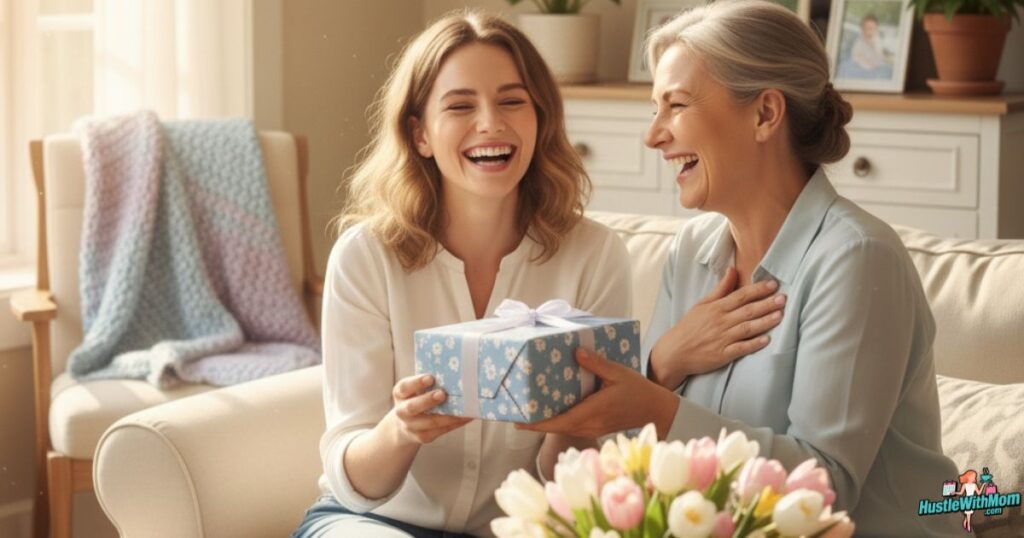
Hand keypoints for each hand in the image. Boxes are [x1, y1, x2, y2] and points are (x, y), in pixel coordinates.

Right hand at [385, 374, 471, 446]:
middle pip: (413, 407)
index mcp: (400, 394)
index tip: (430, 378)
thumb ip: (427, 382)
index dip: (417, 382)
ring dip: (448, 415)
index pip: (405, 387)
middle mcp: (402, 411)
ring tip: (464, 408)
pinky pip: (442, 430)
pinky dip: (456, 422)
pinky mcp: (424, 437)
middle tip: (443, 394)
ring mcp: (412, 426)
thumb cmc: (416, 399)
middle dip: (428, 400)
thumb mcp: (414, 389)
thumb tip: (452, 374)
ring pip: (431, 422)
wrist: (404, 425)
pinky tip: (467, 416)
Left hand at [517, 348, 678, 439]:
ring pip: (563, 427)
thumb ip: (597, 363)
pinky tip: (551, 409)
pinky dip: (558, 419)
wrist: (657, 411)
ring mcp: (591, 428)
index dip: (536, 423)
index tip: (517, 421)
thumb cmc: (638, 391)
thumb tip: (576, 352)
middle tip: (513, 412)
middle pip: (555, 427)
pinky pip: (571, 425)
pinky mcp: (595, 427)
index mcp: (592, 412)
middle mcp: (588, 424)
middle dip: (534, 422)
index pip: (558, 422)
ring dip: (545, 422)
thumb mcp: (619, 373)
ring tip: (526, 410)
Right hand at [649, 267, 784, 389]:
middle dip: (767, 304)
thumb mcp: (702, 304)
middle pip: (748, 311)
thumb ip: (720, 288)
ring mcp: (722, 338)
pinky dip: (754, 344)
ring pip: (747, 328)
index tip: (773, 284)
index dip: (758, 289)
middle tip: (783, 298)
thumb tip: (732, 269)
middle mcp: (721, 322)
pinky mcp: (723, 355)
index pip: (741, 295)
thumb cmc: (689, 327)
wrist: (674, 351)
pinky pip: (741, 348)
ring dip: (765, 322)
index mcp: (716, 308)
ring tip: (780, 315)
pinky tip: (767, 340)